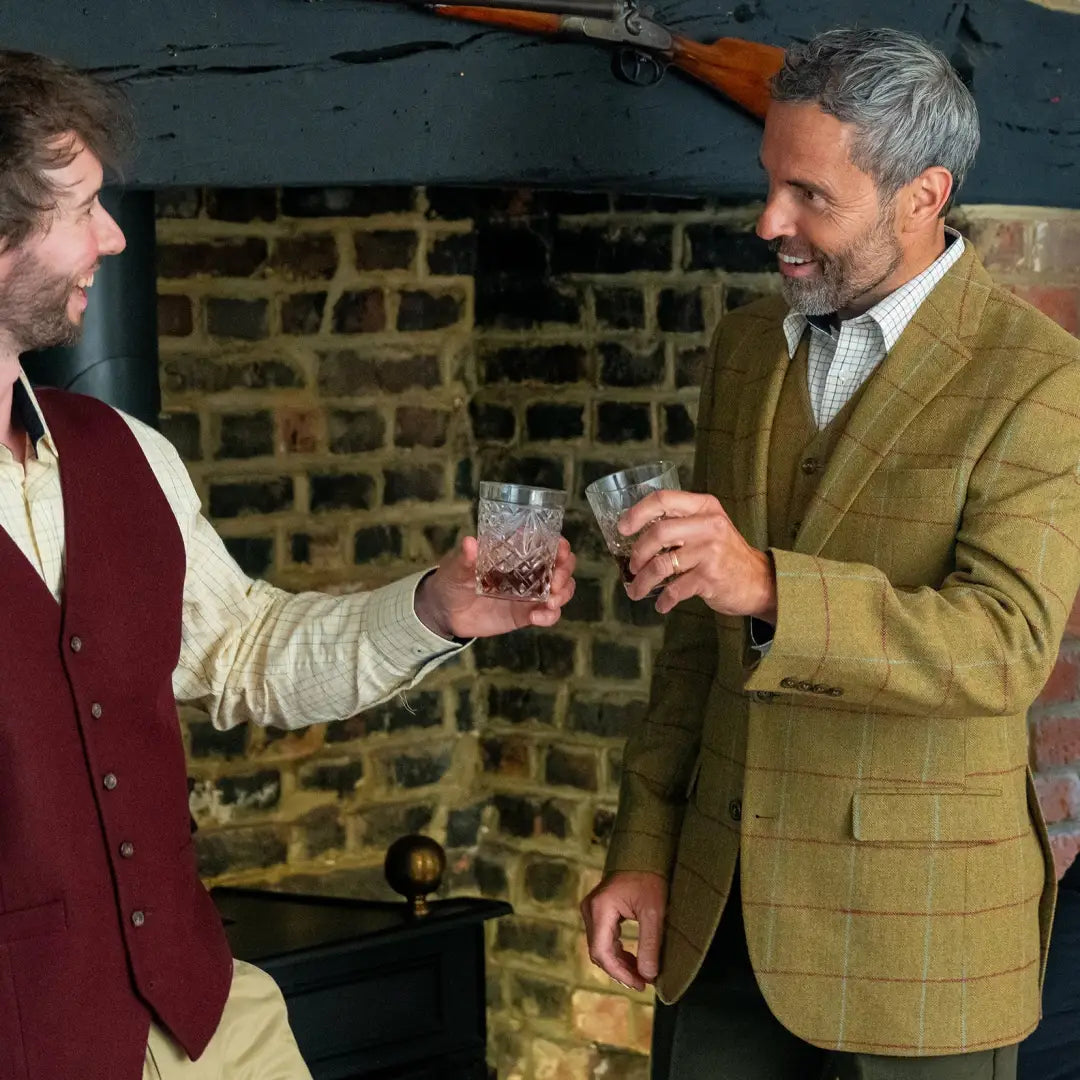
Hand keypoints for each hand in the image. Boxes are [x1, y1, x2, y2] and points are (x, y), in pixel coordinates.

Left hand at [413, 536, 575, 639]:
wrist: (444, 611)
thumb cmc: (452, 579)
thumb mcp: (456, 566)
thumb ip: (465, 557)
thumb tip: (470, 543)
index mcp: (515, 552)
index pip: (546, 543)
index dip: (560, 545)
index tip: (561, 551)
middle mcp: (528, 570)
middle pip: (562, 566)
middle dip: (565, 572)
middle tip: (555, 583)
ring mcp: (530, 593)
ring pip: (561, 590)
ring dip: (563, 594)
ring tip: (551, 603)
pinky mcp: (525, 614)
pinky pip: (547, 614)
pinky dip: (549, 616)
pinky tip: (538, 618)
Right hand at [581, 871, 667, 990]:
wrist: (645, 854)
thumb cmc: (650, 878)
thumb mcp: (654, 912)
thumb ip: (650, 944)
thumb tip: (649, 976)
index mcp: (600, 908)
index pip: (602, 952)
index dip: (620, 973)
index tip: (640, 984)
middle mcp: (590, 909)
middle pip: (599, 952)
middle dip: (620, 971)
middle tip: (643, 983)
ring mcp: (592, 909)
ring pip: (600, 947)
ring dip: (619, 963)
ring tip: (641, 975)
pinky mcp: (598, 910)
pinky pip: (604, 938)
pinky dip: (618, 952)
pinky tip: (634, 961)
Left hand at [620, 490, 776, 618]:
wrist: (760, 581)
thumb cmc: (726, 553)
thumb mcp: (709, 526)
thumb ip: (681, 522)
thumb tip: (637, 531)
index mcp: (704, 507)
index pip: (662, 499)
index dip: (637, 513)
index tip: (622, 528)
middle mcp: (709, 525)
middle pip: (658, 533)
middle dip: (637, 553)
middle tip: (632, 566)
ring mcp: (710, 551)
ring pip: (661, 565)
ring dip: (642, 581)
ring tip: (636, 590)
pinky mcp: (710, 577)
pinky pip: (674, 589)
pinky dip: (663, 600)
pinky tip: (661, 604)